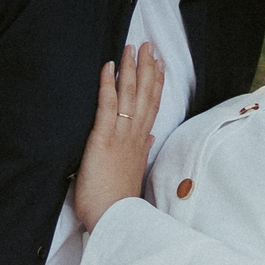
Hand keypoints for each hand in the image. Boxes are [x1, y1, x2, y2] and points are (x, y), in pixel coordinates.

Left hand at [72, 44, 163, 228]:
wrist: (114, 219)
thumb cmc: (118, 202)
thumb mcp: (134, 173)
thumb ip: (142, 151)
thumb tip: (150, 138)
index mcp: (141, 144)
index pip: (152, 107)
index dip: (156, 83)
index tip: (160, 64)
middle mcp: (135, 136)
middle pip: (146, 95)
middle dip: (147, 68)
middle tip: (149, 45)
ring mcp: (121, 136)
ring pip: (131, 96)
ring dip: (132, 69)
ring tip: (133, 48)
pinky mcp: (104, 139)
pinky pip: (107, 106)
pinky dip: (108, 84)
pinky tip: (109, 66)